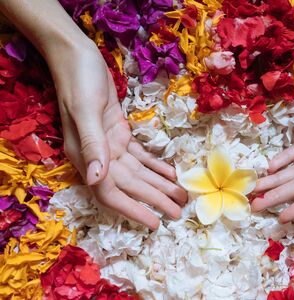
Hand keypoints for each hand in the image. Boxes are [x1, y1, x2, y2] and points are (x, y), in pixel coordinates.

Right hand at [49, 41, 186, 228]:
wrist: (78, 57)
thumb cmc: (79, 80)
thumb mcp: (85, 110)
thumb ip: (91, 145)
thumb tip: (95, 180)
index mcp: (85, 156)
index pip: (110, 192)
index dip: (132, 209)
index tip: (154, 222)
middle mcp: (98, 156)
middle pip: (131, 185)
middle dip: (155, 199)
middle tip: (179, 212)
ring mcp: (110, 145)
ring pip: (139, 172)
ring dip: (160, 185)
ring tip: (181, 196)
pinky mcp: (119, 133)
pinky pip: (140, 155)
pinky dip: (156, 165)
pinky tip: (171, 174)